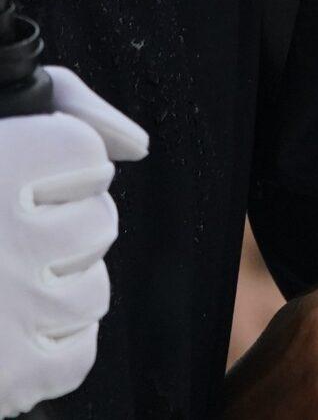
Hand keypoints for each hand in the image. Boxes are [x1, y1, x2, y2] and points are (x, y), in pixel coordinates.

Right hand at [0, 66, 148, 418]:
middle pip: (100, 223)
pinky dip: (49, 352)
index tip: (9, 187)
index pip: (87, 153)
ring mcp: (15, 306)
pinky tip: (2, 336)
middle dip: (59, 235)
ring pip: (94, 291)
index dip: (56, 172)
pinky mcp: (12, 373)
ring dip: (53, 294)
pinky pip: (79, 355)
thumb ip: (69, 113)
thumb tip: (136, 147)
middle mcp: (7, 234)